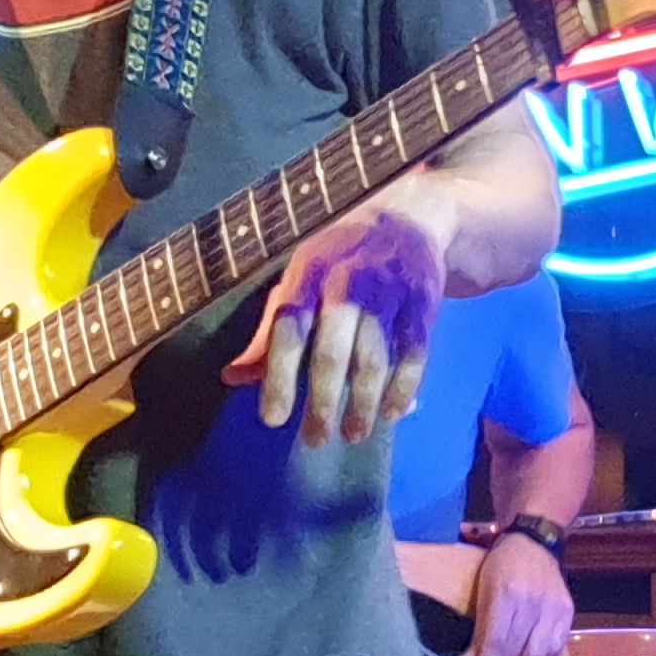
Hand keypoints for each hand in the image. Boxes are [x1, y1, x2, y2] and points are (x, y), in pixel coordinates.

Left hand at [227, 194, 449, 447]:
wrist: (407, 216)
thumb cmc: (340, 256)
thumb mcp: (299, 278)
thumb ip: (269, 329)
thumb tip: (233, 378)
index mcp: (308, 275)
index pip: (288, 330)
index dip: (278, 377)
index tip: (273, 419)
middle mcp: (347, 283)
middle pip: (332, 353)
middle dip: (322, 403)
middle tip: (316, 439)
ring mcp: (388, 295)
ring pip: (374, 359)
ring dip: (362, 404)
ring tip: (352, 434)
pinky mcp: (422, 305)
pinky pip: (414, 355)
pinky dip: (403, 389)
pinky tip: (392, 414)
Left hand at [461, 530, 570, 655]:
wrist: (534, 543)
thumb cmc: (501, 566)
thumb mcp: (482, 593)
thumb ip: (478, 632)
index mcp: (509, 593)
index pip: (498, 643)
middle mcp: (536, 602)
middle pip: (519, 654)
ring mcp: (556, 609)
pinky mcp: (568, 614)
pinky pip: (554, 649)